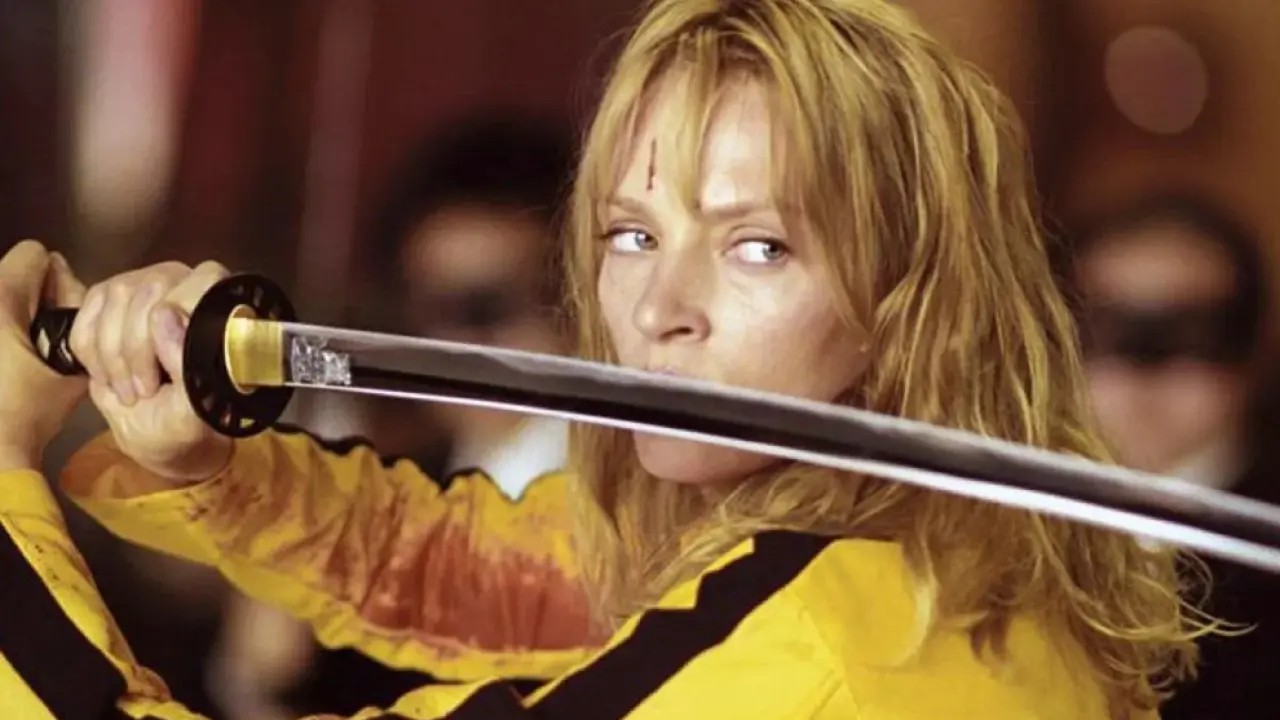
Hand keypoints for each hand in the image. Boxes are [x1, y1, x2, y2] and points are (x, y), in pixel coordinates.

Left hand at [0, 240, 88, 468]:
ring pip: (1, 299)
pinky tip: (7, 370)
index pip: (37, 255)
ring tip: (26, 358)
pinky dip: (4, 339)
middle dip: (36, 301)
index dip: (59, 281)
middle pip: (14, 275)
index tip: (63, 316)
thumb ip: (87, 331)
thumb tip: (83, 311)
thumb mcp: (74, 371)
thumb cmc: (26, 413)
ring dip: (16, 320)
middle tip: (47, 341)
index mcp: (1, 296)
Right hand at [70, 259, 233, 482]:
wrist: (152, 430)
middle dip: (137, 349)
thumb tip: (164, 316)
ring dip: (112, 355)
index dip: (177, 322)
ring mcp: (141, 283)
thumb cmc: (183, 419)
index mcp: (221, 304)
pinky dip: (90, 355)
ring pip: (113, 297)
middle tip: (144, 392)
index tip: (166, 373)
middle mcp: (184, 281)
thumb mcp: (194, 406)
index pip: (201, 281)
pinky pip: (85, 318)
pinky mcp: (104, 299)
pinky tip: (108, 377)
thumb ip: (187, 362)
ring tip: (128, 392)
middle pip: (148, 291)